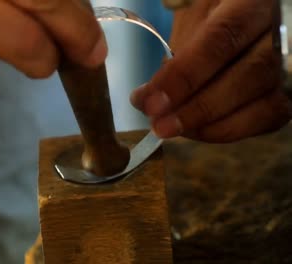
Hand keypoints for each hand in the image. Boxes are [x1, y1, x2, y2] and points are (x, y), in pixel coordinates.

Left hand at [131, 0, 291, 142]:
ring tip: (171, 129)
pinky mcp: (289, 91)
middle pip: (248, 74)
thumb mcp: (196, 14)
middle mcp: (284, 32)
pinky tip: (196, 130)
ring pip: (263, 104)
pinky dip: (228, 130)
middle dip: (196, 107)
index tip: (150, 100)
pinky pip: (266, 118)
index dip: (184, 74)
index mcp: (254, 2)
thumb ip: (182, 47)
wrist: (248, 19)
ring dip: (210, 124)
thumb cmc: (216, 14)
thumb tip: (155, 92)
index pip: (222, 38)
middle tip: (158, 124)